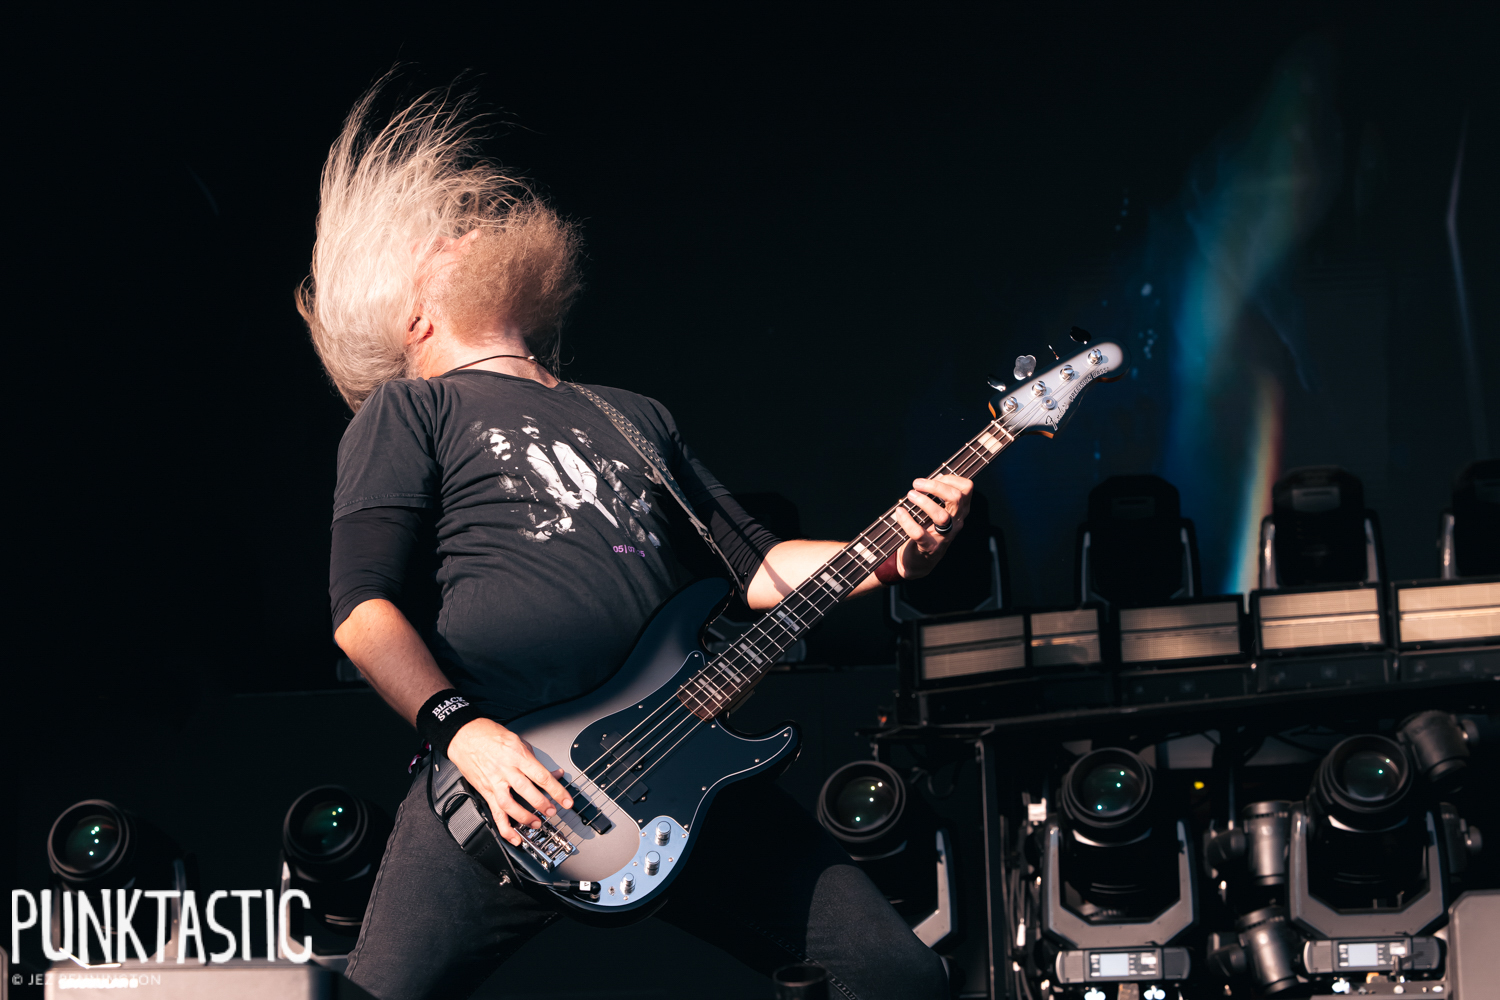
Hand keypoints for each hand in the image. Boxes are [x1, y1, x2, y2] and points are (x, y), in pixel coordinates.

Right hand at [446, 718, 574, 846]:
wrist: (464, 735)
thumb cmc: (490, 735)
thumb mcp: (518, 741)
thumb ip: (535, 760)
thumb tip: (553, 773)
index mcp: (517, 755)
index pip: (541, 776)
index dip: (556, 790)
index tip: (567, 800)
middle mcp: (506, 769)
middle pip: (526, 790)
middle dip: (542, 804)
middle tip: (552, 812)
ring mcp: (494, 781)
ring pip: (509, 804)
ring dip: (524, 817)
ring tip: (536, 823)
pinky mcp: (485, 790)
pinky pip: (495, 812)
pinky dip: (504, 828)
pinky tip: (513, 837)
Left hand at [892, 474, 973, 579]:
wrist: (918, 563)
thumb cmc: (926, 531)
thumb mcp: (936, 512)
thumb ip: (935, 497)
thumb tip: (926, 480)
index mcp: (959, 511)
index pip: (966, 489)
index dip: (950, 478)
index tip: (934, 477)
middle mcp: (955, 523)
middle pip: (956, 498)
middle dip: (935, 486)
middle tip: (916, 484)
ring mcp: (944, 537)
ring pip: (942, 516)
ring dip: (924, 502)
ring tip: (910, 495)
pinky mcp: (929, 548)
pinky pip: (919, 533)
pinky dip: (906, 521)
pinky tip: (899, 512)